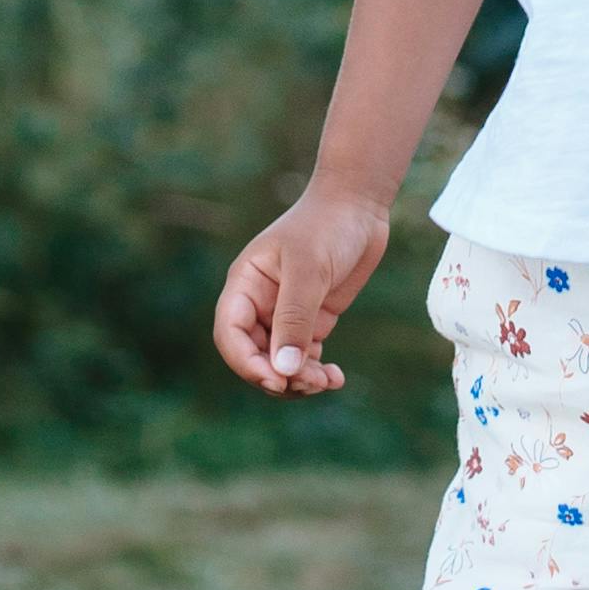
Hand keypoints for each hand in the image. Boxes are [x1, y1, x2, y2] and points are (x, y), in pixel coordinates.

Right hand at [212, 182, 388, 395]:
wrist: (358, 206)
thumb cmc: (326, 226)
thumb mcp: (308, 270)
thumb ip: (294, 319)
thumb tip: (284, 370)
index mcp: (245, 286)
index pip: (230, 334)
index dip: (246, 363)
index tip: (277, 380)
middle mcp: (260, 304)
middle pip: (254, 355)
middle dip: (278, 376)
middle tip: (311, 383)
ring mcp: (285, 314)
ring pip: (279, 362)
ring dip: (299, 380)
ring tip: (328, 381)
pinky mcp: (311, 320)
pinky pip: (304, 358)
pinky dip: (316, 372)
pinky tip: (336, 377)